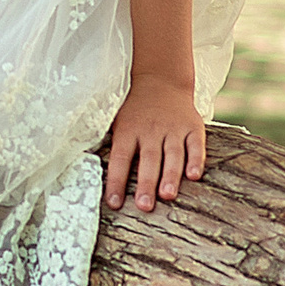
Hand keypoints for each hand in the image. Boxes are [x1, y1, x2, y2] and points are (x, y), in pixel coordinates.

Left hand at [106, 77, 205, 211]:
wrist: (160, 79)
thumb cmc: (134, 109)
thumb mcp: (117, 120)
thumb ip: (112, 144)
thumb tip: (89, 170)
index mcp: (128, 130)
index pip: (120, 158)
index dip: (117, 181)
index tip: (114, 203)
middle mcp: (150, 130)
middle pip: (148, 160)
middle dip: (146, 184)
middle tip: (144, 206)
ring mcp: (173, 128)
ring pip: (172, 155)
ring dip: (170, 176)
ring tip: (167, 195)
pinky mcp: (193, 127)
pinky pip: (195, 145)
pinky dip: (196, 160)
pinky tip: (194, 175)